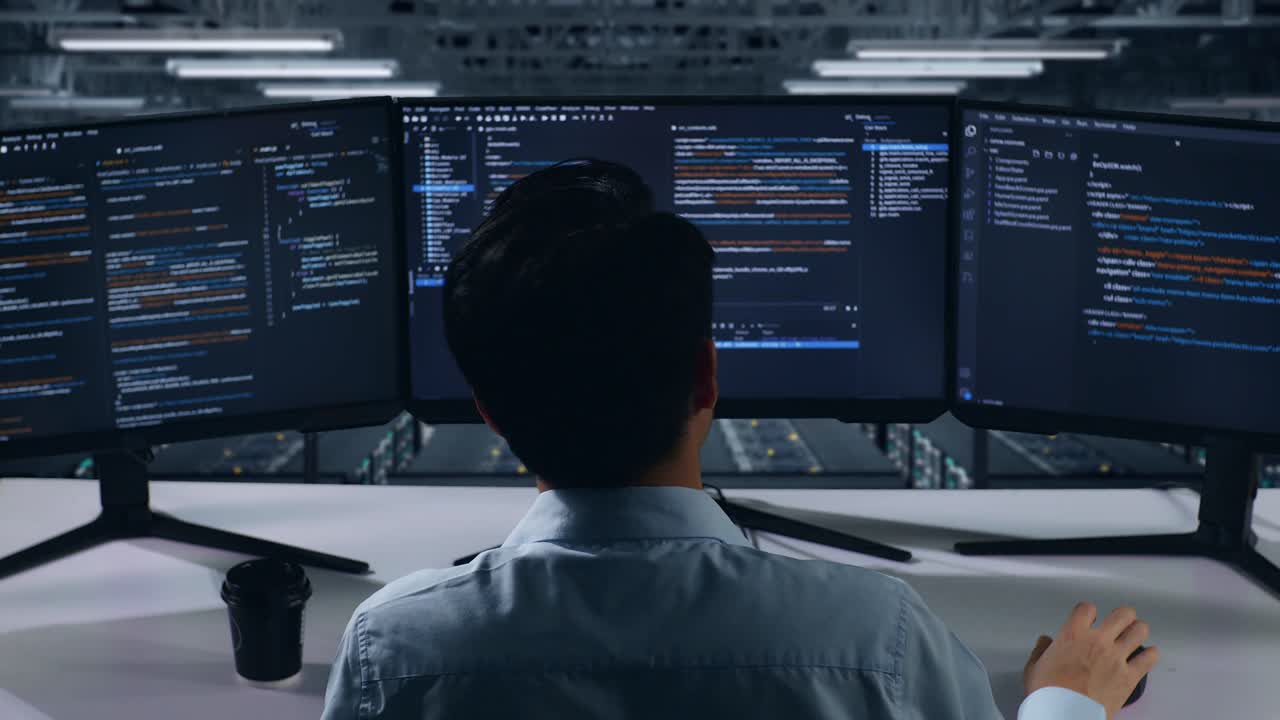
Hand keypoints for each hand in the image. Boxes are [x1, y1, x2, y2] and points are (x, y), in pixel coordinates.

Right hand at [1023, 602, 1160, 718]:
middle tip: (1121, 621)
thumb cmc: (1048, 693)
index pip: (1087, 608)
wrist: (1065, 714)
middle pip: (1122, 615)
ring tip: (1135, 633)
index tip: (1089, 617)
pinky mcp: (1129, 677)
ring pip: (1139, 631)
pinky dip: (1151, 655)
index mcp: (1073, 635)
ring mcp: (1116, 658)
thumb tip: (1045, 642)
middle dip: (1123, 616)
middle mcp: (1098, 641)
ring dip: (1138, 630)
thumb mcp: (1034, 668)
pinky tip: (1149, 654)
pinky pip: (1149, 659)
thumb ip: (1041, 650)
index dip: (1089, 611)